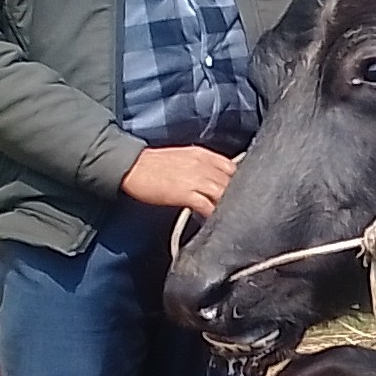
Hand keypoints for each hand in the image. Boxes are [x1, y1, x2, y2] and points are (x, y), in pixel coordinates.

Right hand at [120, 144, 237, 214]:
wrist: (132, 167)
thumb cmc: (154, 164)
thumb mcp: (185, 156)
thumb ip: (203, 165)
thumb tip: (214, 178)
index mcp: (203, 155)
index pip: (232, 167)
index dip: (241, 180)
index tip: (243, 191)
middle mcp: (203, 165)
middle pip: (232, 182)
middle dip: (239, 195)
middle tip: (241, 207)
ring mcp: (195, 179)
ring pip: (223, 193)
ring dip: (228, 205)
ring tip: (230, 216)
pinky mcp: (185, 194)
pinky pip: (207, 206)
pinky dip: (213, 214)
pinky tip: (213, 220)